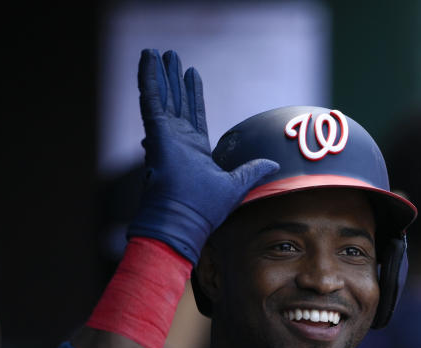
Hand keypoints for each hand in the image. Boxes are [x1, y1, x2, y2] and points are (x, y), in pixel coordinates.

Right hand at [130, 49, 279, 264]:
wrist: (183, 223)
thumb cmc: (205, 211)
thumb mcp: (236, 186)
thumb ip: (252, 171)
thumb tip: (273, 163)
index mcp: (194, 150)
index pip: (193, 114)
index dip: (192, 93)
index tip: (191, 73)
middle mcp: (177, 141)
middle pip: (175, 101)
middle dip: (173, 78)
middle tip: (170, 55)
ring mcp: (165, 137)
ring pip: (161, 96)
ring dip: (160, 73)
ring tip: (156, 51)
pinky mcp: (157, 134)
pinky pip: (151, 101)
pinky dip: (149, 79)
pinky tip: (147, 59)